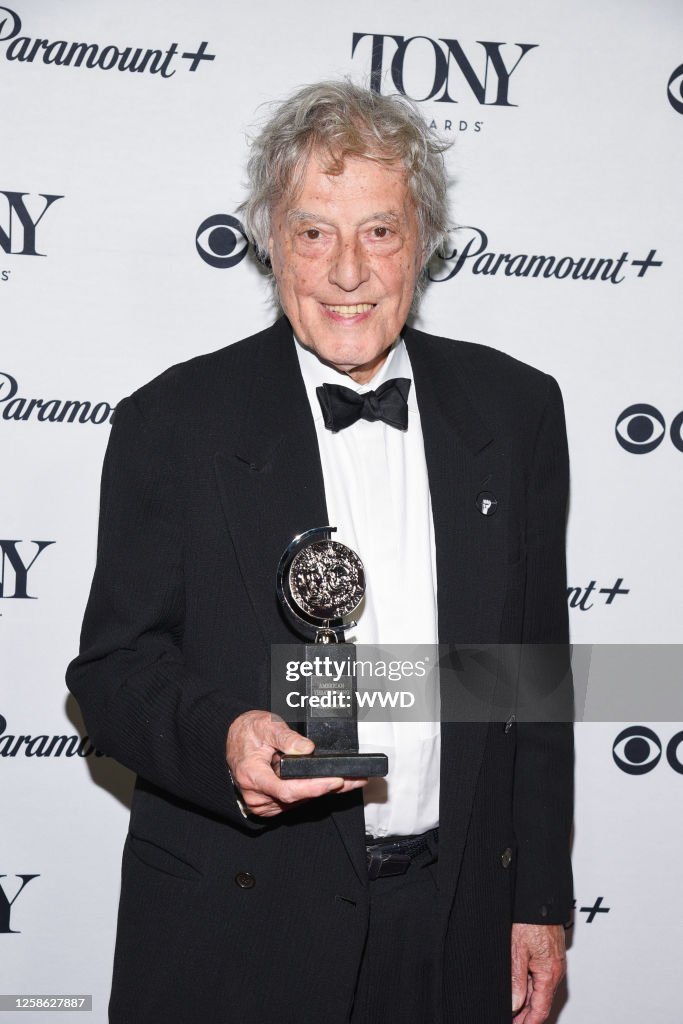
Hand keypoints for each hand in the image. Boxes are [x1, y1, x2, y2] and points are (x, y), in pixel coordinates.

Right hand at [226, 710, 366, 816]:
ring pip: (299, 801)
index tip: (335, 780)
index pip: (287, 790)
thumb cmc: (247, 732)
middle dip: (328, 788)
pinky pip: (296, 800)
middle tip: (355, 779)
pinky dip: (313, 791)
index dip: (313, 788)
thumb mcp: (266, 725)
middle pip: (297, 798)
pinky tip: (330, 783)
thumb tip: (307, 749)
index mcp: (253, 776)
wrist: (233, 739)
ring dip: (324, 791)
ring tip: (350, 779)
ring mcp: (263, 802)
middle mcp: (257, 795)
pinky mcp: (271, 804)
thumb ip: (286, 737)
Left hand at [511, 923, 565, 1022]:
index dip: (528, 1023)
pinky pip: (541, 977)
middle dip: (526, 1015)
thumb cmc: (531, 919)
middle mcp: (555, 971)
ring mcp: (554, 963)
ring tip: (513, 1010)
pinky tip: (520, 989)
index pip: (540, 1009)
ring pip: (540, 990)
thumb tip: (515, 1004)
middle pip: (541, 1002)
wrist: (540, 899)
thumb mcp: (517, 950)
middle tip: (511, 1020)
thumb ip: (517, 980)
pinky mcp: (551, 955)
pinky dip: (531, 988)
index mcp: (549, 973)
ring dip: (528, 1002)